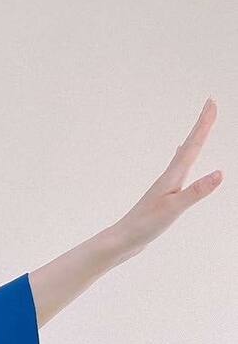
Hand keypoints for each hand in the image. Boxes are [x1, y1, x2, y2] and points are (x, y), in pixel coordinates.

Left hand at [111, 97, 221, 258]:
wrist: (122, 240)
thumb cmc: (144, 226)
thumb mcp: (174, 209)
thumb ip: (196, 192)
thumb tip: (220, 173)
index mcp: (172, 177)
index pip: (192, 146)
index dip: (203, 125)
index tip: (211, 103)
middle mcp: (168, 178)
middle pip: (188, 147)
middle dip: (201, 127)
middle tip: (210, 106)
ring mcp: (164, 187)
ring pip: (182, 158)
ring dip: (193, 142)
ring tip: (198, 131)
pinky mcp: (162, 198)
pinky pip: (177, 173)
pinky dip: (182, 162)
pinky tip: (180, 165)